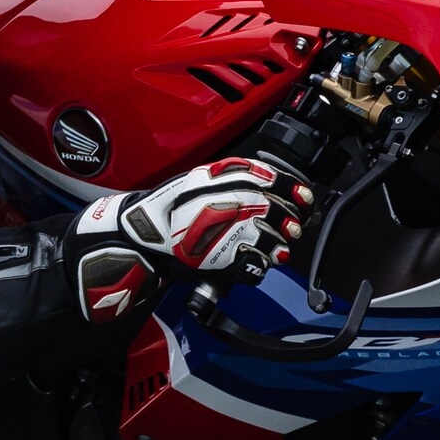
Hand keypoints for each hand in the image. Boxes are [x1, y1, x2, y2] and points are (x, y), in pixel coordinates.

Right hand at [70, 157, 313, 323]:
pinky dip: (261, 265)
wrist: (136, 238)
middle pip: (269, 204)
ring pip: (266, 234)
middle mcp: (219, 199)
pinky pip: (252, 263)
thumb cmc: (165, 214)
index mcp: (214, 177)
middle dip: (287, 217)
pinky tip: (260, 265)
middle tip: (294, 226)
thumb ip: (227, 180)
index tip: (303, 195)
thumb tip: (265, 186)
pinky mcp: (217, 256)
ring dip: (278, 243)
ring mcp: (219, 228)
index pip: (263, 174)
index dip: (289, 185)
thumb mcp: (195, 183)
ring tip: (279, 249)